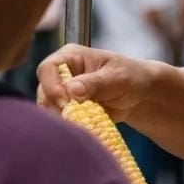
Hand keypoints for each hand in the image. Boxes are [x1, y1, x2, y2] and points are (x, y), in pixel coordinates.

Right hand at [36, 43, 158, 121]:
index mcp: (71, 56)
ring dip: (63, 118)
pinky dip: (70, 125)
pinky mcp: (68, 108)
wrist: (140, 94)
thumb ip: (94, 83)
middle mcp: (62, 73)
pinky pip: (60, 119)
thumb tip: (72, 89)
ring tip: (85, 121)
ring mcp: (63, 92)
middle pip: (44, 91)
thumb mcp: (116, 77)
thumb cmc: (130, 77)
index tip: (66, 101)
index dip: (52, 86)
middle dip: (56, 106)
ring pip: (49, 108)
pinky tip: (85, 126)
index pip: (48, 68)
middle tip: (75, 117)